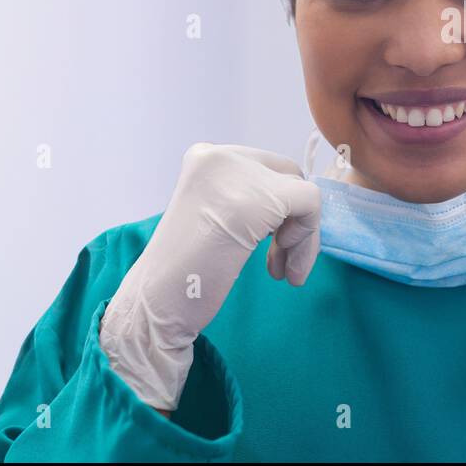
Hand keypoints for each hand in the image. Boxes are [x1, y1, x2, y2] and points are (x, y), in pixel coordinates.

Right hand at [99, 143, 321, 410]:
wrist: (156, 308)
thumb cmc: (185, 273)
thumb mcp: (214, 216)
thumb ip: (247, 196)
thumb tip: (300, 197)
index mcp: (205, 158)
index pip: (266, 168)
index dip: (278, 208)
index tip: (269, 246)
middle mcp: (219, 156)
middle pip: (287, 176)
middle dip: (291, 221)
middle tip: (276, 264)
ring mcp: (237, 176)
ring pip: (301, 193)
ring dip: (301, 237)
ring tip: (281, 273)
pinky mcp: (257, 201)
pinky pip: (310, 205)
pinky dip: (306, 241)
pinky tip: (284, 271)